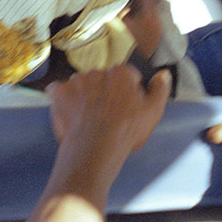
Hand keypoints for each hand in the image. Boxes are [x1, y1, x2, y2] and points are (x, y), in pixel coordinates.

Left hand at [47, 64, 170, 152]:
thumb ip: (160, 89)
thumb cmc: (126, 132)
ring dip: (85, 95)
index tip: (126, 108)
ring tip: (89, 117)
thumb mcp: (153, 113)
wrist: (94, 150)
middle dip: (105, 92)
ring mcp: (76, 81)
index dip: (128, 92)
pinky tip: (71, 113)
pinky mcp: (59, 93)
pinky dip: (63, 99)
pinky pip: (59, 91)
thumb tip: (163, 73)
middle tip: (107, 115)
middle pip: (103, 79)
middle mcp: (97, 71)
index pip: (126, 76)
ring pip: (82, 84)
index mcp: (121, 73)